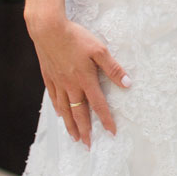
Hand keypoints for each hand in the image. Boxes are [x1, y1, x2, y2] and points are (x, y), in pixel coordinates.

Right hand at [25, 13, 129, 146]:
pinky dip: (58, 109)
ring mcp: (58, 82)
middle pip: (79, 113)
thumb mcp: (99, 50)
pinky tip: (60, 114)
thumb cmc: (76, 37)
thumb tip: (127, 83)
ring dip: (70, 125)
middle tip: (88, 145)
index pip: (98, 105)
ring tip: (74, 137)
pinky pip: (54, 98)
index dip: (106, 120)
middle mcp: (71, 85)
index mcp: (85, 79)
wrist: (48, 30)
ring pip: (65, 109)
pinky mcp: (49, 77)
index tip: (111, 132)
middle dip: (85, 130)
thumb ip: (113, 68)